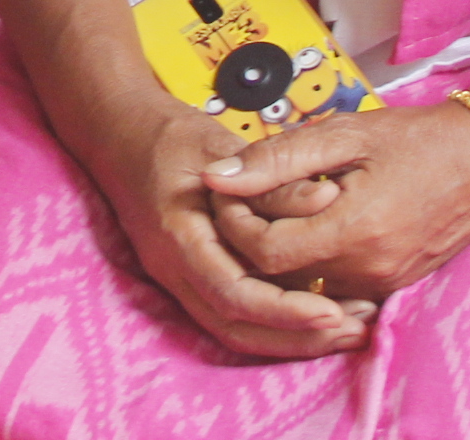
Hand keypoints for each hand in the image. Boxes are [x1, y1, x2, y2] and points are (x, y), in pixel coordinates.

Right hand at [69, 91, 374, 359]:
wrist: (115, 130)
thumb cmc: (166, 134)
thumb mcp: (220, 148)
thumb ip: (271, 182)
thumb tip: (326, 203)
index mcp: (177, 237)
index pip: (234, 295)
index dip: (286, 311)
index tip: (335, 312)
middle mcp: (171, 270)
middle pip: (234, 328)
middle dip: (296, 339)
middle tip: (354, 332)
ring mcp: (174, 278)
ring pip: (232, 329)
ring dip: (288, 339)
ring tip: (344, 330)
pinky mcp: (185, 276)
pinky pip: (228, 315)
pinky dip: (271, 324)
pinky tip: (310, 316)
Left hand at [207, 101, 469, 302]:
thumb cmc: (413, 141)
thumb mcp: (342, 134)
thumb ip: (276, 158)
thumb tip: (216, 176)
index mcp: (353, 231)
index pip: (264, 252)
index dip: (234, 224)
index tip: (229, 192)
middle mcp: (368, 270)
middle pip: (278, 276)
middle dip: (250, 239)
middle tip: (242, 198)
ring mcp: (383, 285)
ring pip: (303, 286)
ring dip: (279, 254)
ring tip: (274, 209)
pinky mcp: (392, 287)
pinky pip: (332, 288)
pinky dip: (310, 264)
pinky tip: (308, 228)